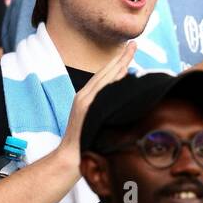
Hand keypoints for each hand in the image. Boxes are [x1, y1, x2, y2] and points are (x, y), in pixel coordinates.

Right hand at [57, 42, 136, 161]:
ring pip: (104, 79)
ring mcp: (85, 102)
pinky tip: (123, 72)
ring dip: (118, 64)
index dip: (117, 62)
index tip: (129, 51)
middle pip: (106, 73)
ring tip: (130, 52)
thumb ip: (104, 108)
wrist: (68, 158)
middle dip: (121, 57)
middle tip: (134, 44)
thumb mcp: (94, 121)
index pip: (105, 76)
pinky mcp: (87, 109)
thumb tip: (123, 100)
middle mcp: (85, 96)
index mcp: (86, 97)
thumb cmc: (85, 142)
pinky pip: (102, 91)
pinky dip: (112, 81)